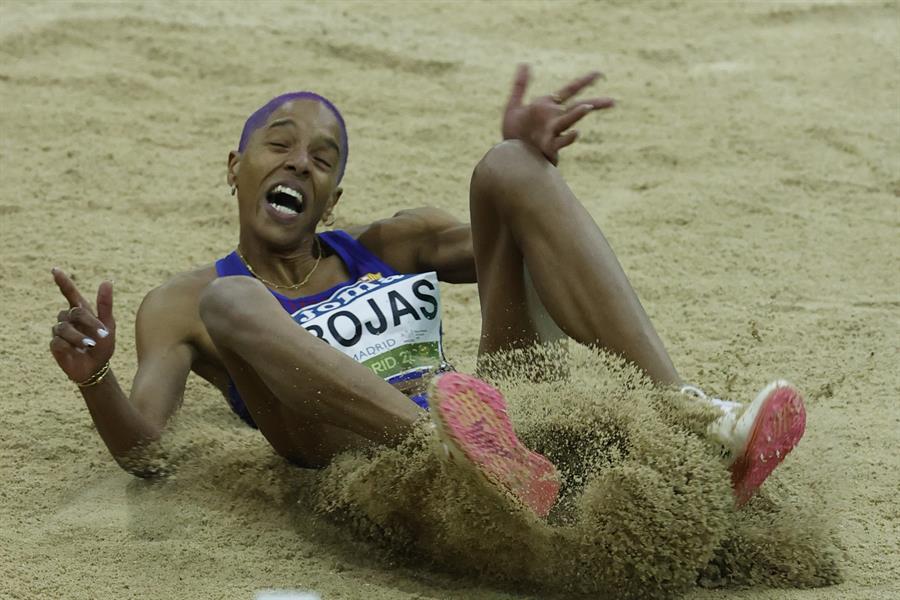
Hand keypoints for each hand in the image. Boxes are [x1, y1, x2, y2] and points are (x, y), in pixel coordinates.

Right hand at [50, 268, 115, 383]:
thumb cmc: (103, 345)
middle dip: (89, 323)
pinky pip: (59, 342)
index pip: (70, 293)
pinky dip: (71, 347)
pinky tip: (77, 352)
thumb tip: (107, 281)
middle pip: (73, 312)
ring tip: (90, 346)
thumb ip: (106, 304)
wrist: (97, 367)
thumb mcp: (109, 325)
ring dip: (80, 338)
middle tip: (103, 334)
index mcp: (81, 311)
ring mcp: (59, 331)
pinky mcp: (55, 345)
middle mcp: (67, 319)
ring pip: (64, 328)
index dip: (63, 281)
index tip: (55, 269)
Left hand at [501, 64, 614, 164]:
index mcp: (549, 106)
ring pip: (568, 121)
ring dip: (577, 115)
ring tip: (587, 108)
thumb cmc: (514, 134)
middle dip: (595, 103)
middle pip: (578, 107)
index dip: (584, 82)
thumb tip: (524, 63)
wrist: (509, 156)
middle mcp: (554, 118)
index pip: (570, 90)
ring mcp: (553, 133)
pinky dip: (568, 137)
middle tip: (613, 101)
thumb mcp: (514, 107)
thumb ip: (520, 86)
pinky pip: (560, 141)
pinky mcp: (549, 146)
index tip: (599, 74)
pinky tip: (576, 132)